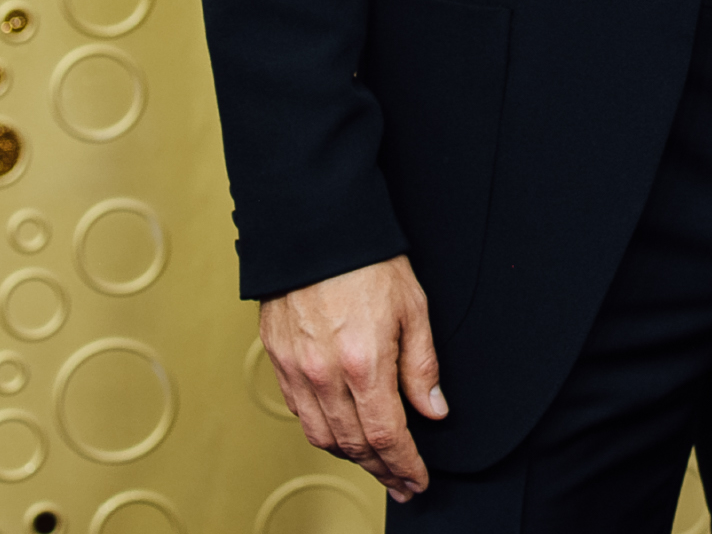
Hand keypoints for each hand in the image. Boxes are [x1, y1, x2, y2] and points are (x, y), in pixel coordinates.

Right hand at [258, 255, 445, 502]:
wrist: (314, 227)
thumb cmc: (366, 259)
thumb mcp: (413, 308)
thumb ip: (422, 366)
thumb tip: (433, 410)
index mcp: (364, 362)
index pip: (386, 436)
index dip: (405, 465)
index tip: (418, 480)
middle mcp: (325, 374)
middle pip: (354, 445)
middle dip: (382, 471)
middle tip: (401, 484)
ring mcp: (297, 369)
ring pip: (323, 435)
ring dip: (351, 457)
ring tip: (375, 464)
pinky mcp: (278, 359)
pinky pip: (300, 412)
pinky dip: (323, 431)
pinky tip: (340, 431)